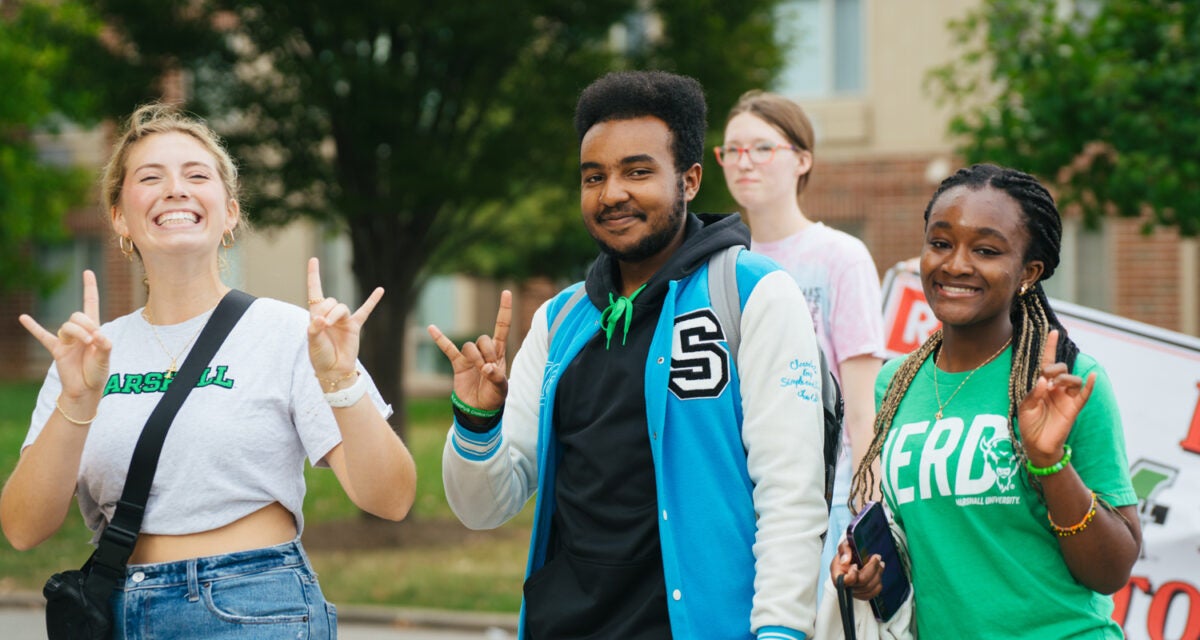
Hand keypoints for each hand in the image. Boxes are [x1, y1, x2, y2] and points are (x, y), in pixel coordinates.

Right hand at [19, 270, 110, 398]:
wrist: (86, 390)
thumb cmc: (98, 373)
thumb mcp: (106, 358)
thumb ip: (105, 346)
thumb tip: (99, 335)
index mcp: (94, 330)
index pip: (90, 304)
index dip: (89, 288)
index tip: (87, 271)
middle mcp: (79, 332)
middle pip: (77, 315)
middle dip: (86, 324)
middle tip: (94, 340)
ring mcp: (67, 341)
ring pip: (67, 326)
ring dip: (77, 332)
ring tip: (86, 343)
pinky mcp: (56, 350)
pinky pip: (43, 336)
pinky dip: (34, 327)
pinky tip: (23, 318)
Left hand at [306, 257, 382, 386]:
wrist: (334, 371)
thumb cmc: (320, 357)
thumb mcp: (313, 342)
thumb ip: (315, 329)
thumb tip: (321, 320)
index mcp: (316, 316)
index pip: (315, 291)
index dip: (314, 276)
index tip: (314, 259)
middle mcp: (329, 315)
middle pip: (329, 301)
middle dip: (325, 310)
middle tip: (323, 324)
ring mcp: (343, 320)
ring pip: (342, 307)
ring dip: (336, 314)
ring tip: (330, 325)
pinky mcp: (355, 326)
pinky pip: (365, 311)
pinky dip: (372, 301)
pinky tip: (380, 290)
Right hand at [426, 291, 510, 412]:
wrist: (479, 410)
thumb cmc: (494, 397)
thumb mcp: (502, 389)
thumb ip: (497, 377)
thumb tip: (487, 368)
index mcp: (499, 353)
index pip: (502, 327)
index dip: (504, 310)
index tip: (505, 292)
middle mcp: (485, 351)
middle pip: (484, 339)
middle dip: (487, 353)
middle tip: (489, 369)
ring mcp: (470, 357)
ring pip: (470, 346)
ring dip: (475, 358)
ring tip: (479, 372)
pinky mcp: (458, 364)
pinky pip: (448, 348)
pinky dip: (440, 339)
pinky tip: (431, 328)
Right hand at [831, 538, 883, 599]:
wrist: (849, 563)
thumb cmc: (846, 554)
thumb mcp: (844, 547)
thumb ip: (844, 550)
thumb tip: (846, 561)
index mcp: (837, 577)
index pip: (847, 580)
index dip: (853, 574)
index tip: (856, 564)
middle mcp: (846, 587)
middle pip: (863, 581)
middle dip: (872, 568)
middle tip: (877, 557)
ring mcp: (855, 593)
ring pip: (871, 587)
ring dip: (878, 573)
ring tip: (880, 563)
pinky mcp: (863, 595)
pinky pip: (875, 592)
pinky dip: (878, 582)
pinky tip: (878, 573)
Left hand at [1017, 329, 1094, 466]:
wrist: (1037, 444)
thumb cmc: (1029, 424)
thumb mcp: (1024, 407)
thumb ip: (1033, 393)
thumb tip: (1043, 380)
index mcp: (1042, 384)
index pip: (1048, 362)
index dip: (1050, 347)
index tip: (1054, 332)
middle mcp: (1056, 387)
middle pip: (1060, 368)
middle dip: (1054, 368)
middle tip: (1045, 379)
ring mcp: (1066, 396)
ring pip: (1073, 379)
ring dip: (1065, 379)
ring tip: (1054, 386)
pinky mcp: (1074, 407)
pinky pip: (1084, 394)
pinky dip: (1089, 385)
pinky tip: (1092, 377)